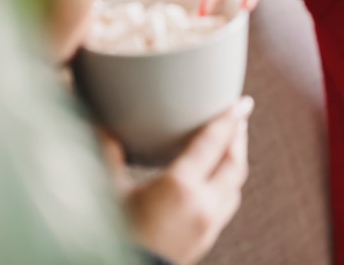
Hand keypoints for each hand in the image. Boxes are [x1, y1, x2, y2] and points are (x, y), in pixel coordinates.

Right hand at [99, 97, 254, 264]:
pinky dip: (228, 185)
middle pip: (234, 164)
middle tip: (238, 118)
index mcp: (180, 187)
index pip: (214, 143)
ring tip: (230, 146)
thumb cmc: (112, 236)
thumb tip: (100, 125)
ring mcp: (208, 225)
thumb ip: (108, 154)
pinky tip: (217, 180)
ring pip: (235, 186)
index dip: (229, 119)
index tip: (243, 103)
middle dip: (238, 138)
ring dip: (235, 163)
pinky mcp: (205, 240)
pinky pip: (227, 205)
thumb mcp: (108, 192)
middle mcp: (202, 205)